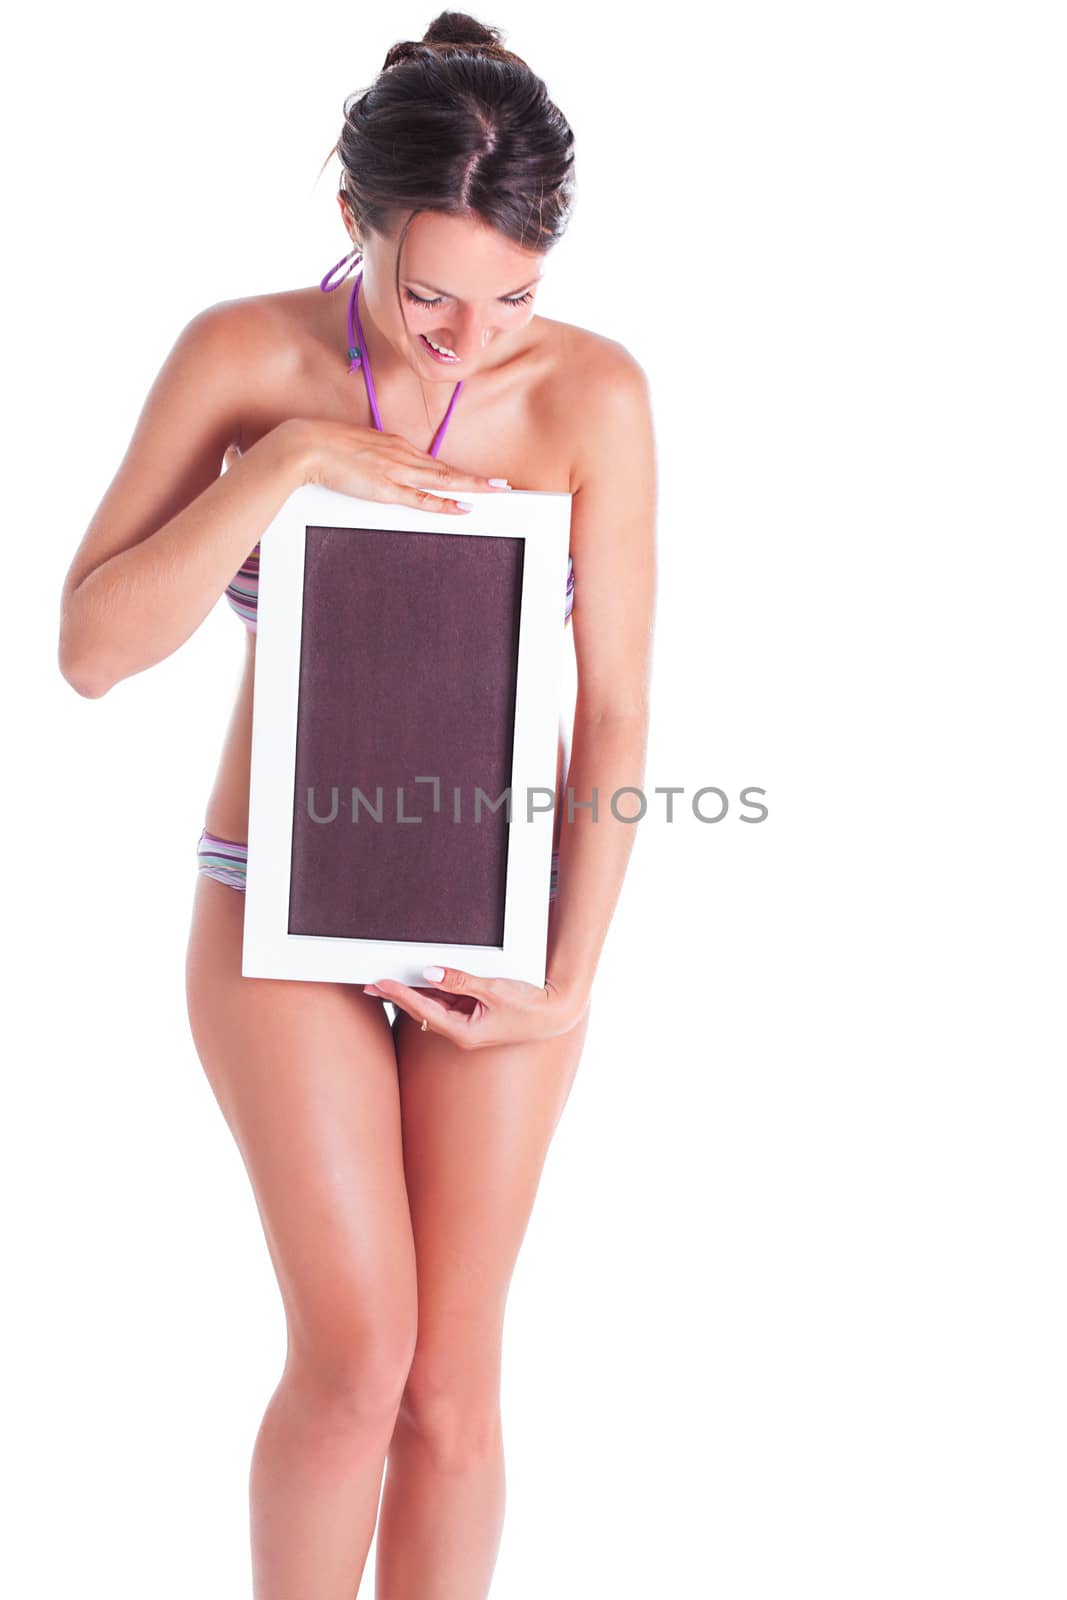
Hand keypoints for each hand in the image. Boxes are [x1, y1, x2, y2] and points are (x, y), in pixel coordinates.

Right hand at [277, 417, 509, 514]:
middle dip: (476, 478)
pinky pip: (422, 499)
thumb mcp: (355, 449)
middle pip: (446, 470)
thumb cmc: (322, 447)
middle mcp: (401, 455)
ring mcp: (396, 471)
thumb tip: (379, 468)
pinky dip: (444, 504)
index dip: (456, 471)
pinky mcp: (386, 488)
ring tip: (497, 491)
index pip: (433, 461)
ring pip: (442, 480)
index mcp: (393, 445)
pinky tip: (463, 508)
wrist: (305, 445)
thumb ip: (372, 459)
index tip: (475, 478)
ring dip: (471, 486)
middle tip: (503, 485)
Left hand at [364, 965, 586, 1047]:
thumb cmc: (528, 1007)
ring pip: (434, 1007)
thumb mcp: (493, 990)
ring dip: (412, 994)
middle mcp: (462, 1032)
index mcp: (464, 1032)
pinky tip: (419, 982)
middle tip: (371, 984)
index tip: (380, 983)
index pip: (424, 1010)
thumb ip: (460, 980)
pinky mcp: (475, 1016)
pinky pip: (449, 1003)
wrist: (554, 1014)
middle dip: (396, 996)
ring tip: (387, 983)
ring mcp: (468, 1025)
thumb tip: (430, 973)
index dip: (400, 995)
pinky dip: (433, 992)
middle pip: (422, 1011)